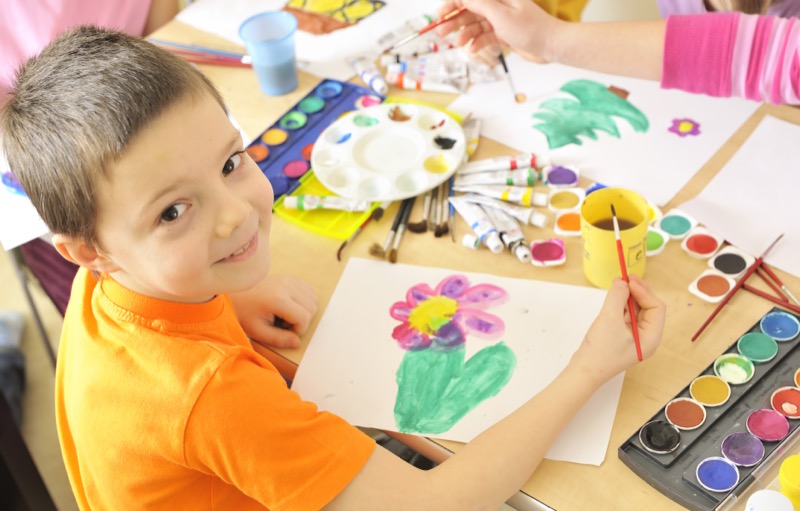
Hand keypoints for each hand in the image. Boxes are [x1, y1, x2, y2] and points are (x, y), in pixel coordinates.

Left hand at [229, 275, 316, 348]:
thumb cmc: (244, 313)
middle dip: (301, 320)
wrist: (235, 294)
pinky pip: (308, 291)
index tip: (283, 329)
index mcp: (278, 299)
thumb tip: (297, 342)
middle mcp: (286, 286)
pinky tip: (288, 305)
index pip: (305, 317)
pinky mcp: (290, 277)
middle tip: (282, 322)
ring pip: (312, 299)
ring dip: (303, 310)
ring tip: (284, 313)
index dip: (298, 329)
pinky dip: (303, 300)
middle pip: (312, 308)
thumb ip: (279, 339)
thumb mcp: (258, 331)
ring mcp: (289, 279)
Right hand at [436, 0, 560, 63]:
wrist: (551, 45)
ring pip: (475, 24)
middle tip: (441, 32)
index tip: (440, 15)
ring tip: (458, 44)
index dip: (452, 4)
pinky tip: (472, 48)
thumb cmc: (531, 29)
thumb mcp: (501, 15)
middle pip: (469, 10)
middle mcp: (498, 5)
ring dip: (465, 34)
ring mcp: (500, 19)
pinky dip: (477, 42)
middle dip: (455, 21)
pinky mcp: (503, 32)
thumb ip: (479, 4)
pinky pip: (484, 36)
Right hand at [570, 275, 665, 385]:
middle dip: (637, 292)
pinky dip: (620, 305)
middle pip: (648, 308)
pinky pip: (626, 317)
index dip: (644, 291)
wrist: (583, 371)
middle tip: (625, 278)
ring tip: (617, 285)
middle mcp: (646, 338)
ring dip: (628, 297)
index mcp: (651, 337)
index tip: (629, 281)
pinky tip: (613, 298)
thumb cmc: (600, 351)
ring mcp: (634, 338)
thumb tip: (622, 282)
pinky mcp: (621, 337)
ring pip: (636, 311)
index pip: (656, 307)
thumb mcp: (609, 318)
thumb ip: (617, 297)